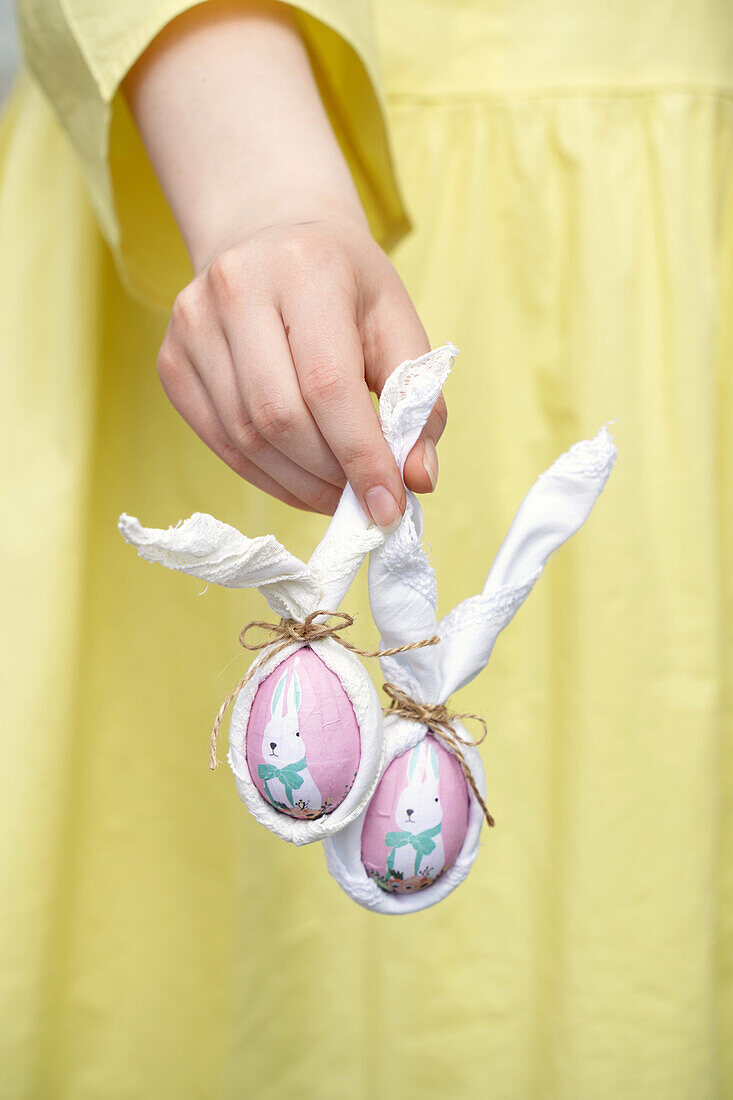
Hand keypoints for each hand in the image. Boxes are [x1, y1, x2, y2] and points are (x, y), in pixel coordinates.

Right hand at [125, 1, 444, 522]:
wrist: (271, 238)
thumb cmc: (345, 287)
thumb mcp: (396, 323)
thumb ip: (418, 400)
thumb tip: (417, 479)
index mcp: (305, 270)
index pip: (328, 384)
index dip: (360, 457)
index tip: (389, 507)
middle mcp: (236, 288)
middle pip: (280, 417)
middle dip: (329, 475)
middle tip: (362, 501)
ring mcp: (192, 325)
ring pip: (246, 438)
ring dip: (298, 485)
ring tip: (335, 493)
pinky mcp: (171, 361)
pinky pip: (219, 441)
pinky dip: (265, 476)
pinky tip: (299, 479)